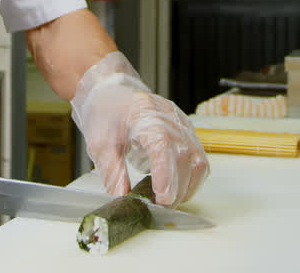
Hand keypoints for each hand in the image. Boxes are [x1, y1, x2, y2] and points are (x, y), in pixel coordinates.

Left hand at [71, 52, 208, 205]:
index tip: (163, 198)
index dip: (166, 173)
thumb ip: (112, 172)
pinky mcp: (188, 133)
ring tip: (167, 201)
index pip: (163, 144)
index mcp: (144, 113)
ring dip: (187, 187)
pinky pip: (199, 160)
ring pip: (198, 160)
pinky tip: (175, 188)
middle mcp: (170, 117)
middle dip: (176, 188)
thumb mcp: (99, 144)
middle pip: (185, 156)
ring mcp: (182, 124)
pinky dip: (191, 179)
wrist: (113, 93)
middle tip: (158, 207)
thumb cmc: (106, 113)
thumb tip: (123, 198)